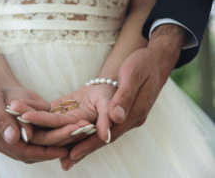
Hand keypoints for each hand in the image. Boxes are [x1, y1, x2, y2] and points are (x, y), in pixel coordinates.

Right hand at [0, 49, 67, 162]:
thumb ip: (0, 116)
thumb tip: (14, 138)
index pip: (22, 151)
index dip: (45, 152)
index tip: (65, 149)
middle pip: (26, 154)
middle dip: (49, 151)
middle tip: (72, 145)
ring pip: (24, 150)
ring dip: (45, 148)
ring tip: (65, 142)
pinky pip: (20, 142)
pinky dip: (36, 142)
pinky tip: (49, 135)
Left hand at [21, 83, 116, 143]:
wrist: (107, 89)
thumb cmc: (113, 95)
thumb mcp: (112, 104)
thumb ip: (108, 119)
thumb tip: (106, 136)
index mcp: (84, 129)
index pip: (64, 132)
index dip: (47, 128)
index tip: (30, 124)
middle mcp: (70, 129)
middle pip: (48, 129)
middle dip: (31, 122)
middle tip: (14, 115)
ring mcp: (62, 120)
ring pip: (42, 120)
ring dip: (27, 114)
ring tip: (11, 107)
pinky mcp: (57, 111)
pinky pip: (43, 109)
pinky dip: (31, 105)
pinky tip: (17, 101)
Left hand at [60, 24, 184, 169]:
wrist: (156, 60)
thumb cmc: (143, 64)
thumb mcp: (134, 74)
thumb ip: (125, 96)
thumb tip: (116, 118)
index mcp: (135, 111)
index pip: (110, 132)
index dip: (91, 144)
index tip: (74, 153)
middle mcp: (132, 118)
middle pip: (106, 138)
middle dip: (86, 150)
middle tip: (66, 162)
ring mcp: (129, 117)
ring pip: (106, 134)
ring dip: (88, 145)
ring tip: (69, 156)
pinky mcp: (125, 113)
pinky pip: (108, 127)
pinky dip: (94, 134)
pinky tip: (83, 138)